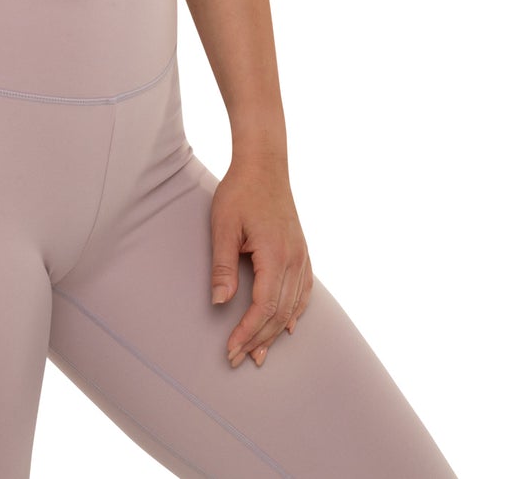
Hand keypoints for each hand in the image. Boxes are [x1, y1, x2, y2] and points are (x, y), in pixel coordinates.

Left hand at [209, 154, 312, 367]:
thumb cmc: (239, 192)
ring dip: (276, 332)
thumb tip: (219, 302)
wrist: (264, 165)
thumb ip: (222, 266)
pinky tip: (287, 327)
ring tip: (260, 353)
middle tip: (238, 359)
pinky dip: (295, 313)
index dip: (247, 332)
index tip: (231, 349)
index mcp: (275, 254)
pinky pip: (304, 291)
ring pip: (293, 306)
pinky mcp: (302, 252)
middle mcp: (294, 259)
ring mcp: (302, 256)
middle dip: (259, 339)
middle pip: (280, 313)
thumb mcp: (223, 226)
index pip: (264, 306)